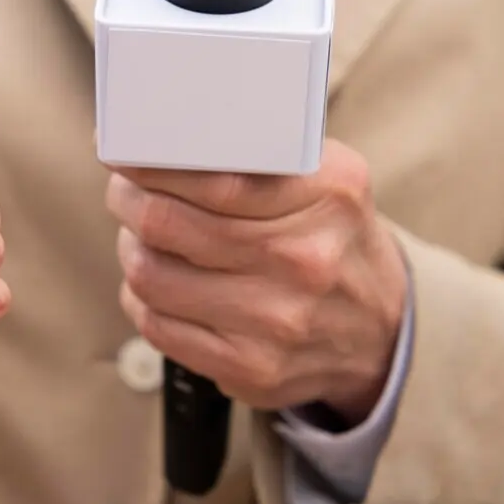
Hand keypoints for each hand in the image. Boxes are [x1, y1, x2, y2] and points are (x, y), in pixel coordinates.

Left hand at [105, 141, 406, 421]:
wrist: (382, 331)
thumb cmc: (334, 239)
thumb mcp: (328, 180)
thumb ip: (265, 152)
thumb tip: (171, 135)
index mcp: (327, 197)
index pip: (212, 175)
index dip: (150, 162)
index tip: (121, 152)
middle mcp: (305, 260)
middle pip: (167, 222)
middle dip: (128, 200)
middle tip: (124, 191)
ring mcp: (277, 321)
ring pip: (151, 274)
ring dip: (131, 248)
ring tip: (140, 236)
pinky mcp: (251, 368)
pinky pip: (157, 326)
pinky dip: (141, 298)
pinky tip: (155, 282)